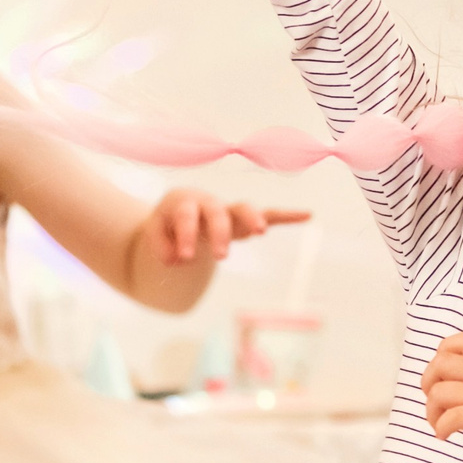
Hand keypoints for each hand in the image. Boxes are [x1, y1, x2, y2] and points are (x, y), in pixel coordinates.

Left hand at [146, 188, 310, 265]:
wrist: (176, 212)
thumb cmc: (166, 224)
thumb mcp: (155, 233)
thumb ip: (160, 246)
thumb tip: (177, 259)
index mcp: (185, 202)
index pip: (187, 218)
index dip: (185, 237)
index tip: (183, 259)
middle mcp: (210, 203)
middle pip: (218, 212)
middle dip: (220, 233)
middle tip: (220, 257)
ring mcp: (230, 211)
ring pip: (244, 208)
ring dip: (253, 218)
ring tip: (260, 232)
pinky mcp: (245, 220)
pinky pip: (270, 214)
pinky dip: (287, 215)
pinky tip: (308, 215)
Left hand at [419, 333, 462, 462]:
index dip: (443, 352)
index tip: (443, 374)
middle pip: (441, 362)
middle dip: (427, 381)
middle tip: (434, 401)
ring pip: (440, 390)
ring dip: (432, 411)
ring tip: (440, 425)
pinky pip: (451, 417)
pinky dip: (441, 428)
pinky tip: (446, 436)